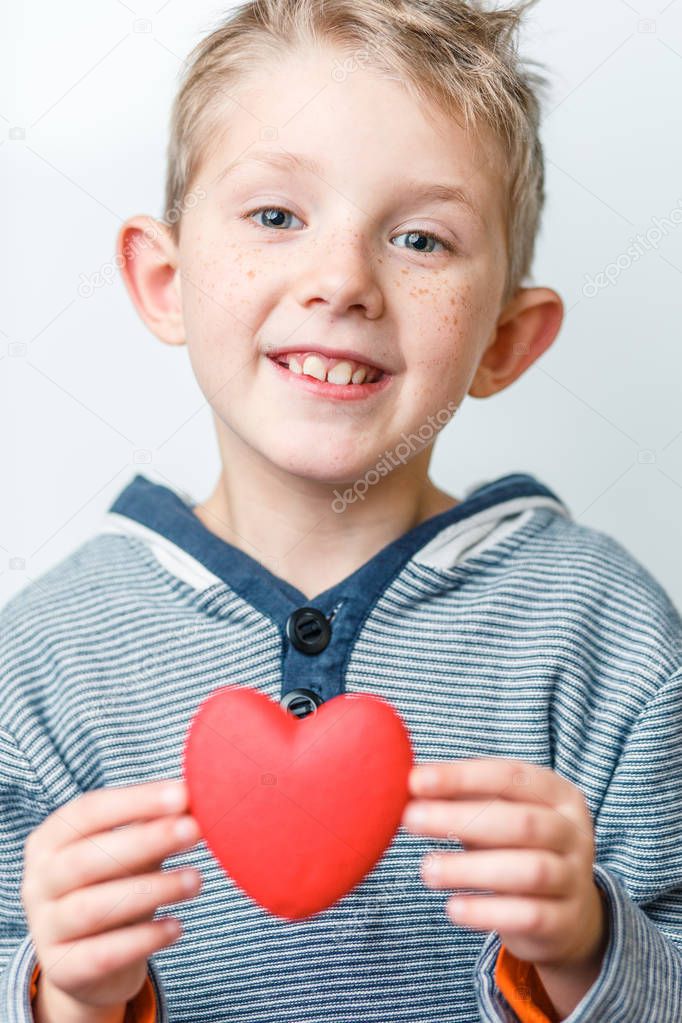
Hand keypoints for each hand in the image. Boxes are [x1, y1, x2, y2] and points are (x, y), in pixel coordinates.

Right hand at [21, 778, 201, 1017]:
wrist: (91, 961)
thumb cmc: (114, 886)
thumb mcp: (130, 853)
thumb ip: (152, 827)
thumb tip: (193, 802)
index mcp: (50, 840)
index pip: (88, 811)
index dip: (135, 801)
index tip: (181, 794)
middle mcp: (38, 882)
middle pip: (86, 858)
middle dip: (144, 841)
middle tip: (193, 830)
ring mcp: (45, 928)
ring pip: (93, 907)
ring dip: (150, 890)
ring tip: (196, 880)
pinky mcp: (62, 969)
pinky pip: (102, 954)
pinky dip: (142, 940)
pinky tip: (177, 926)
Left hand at [402, 757, 607, 971]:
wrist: (568, 917)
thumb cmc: (518, 850)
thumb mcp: (499, 817)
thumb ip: (465, 799)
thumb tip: (413, 782)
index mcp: (558, 795)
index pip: (511, 777)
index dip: (462, 777)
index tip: (415, 780)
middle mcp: (573, 834)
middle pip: (522, 822)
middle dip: (461, 818)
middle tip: (410, 819)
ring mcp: (574, 879)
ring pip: (529, 870)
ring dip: (471, 869)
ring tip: (427, 869)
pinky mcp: (565, 922)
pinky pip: (529, 916)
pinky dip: (487, 912)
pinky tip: (453, 907)